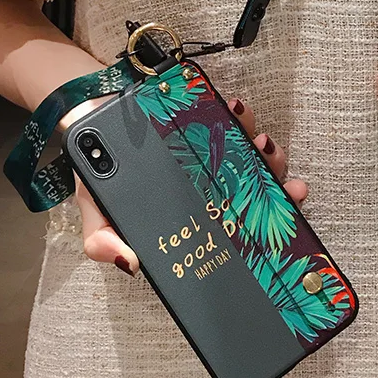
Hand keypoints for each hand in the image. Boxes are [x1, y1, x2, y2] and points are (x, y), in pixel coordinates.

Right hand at [73, 97, 307, 276]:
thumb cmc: (98, 172)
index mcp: (194, 214)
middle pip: (255, 193)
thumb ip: (103, 240)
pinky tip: (239, 113)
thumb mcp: (96, 212)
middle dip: (280, 192)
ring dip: (266, 154)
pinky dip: (241, 119)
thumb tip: (130, 264)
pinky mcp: (207, 123)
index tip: (284, 227)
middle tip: (291, 188)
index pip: (234, 226)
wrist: (86, 117)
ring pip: (251, 158)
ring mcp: (212, 155)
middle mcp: (208, 187)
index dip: (263, 229)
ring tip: (262, 144)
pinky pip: (232, 123)